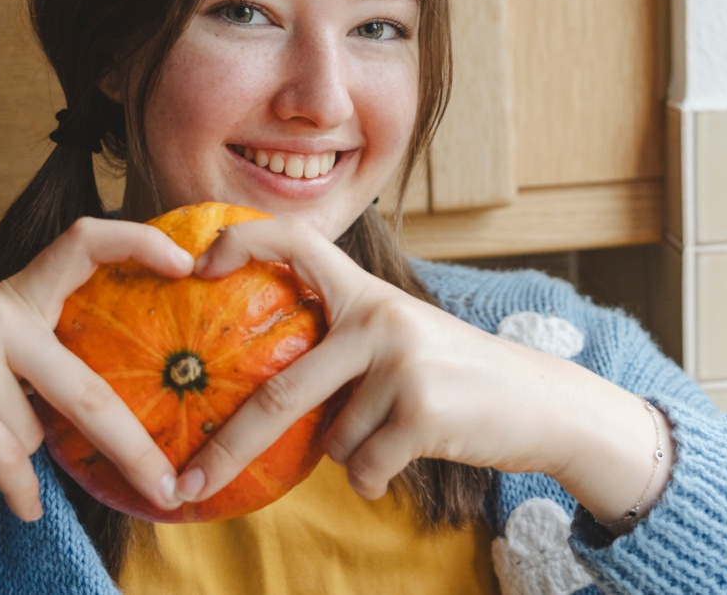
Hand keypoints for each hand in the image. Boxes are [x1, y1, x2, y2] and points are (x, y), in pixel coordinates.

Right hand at [0, 218, 192, 540]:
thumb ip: (41, 364)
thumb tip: (122, 413)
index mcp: (13, 297)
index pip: (82, 244)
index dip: (138, 242)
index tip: (188, 260)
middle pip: (86, 386)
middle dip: (132, 447)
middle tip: (168, 484)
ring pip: (35, 432)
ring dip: (15, 452)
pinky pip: (6, 457)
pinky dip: (17, 489)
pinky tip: (23, 504)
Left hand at [182, 218, 669, 524]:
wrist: (541, 402)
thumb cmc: (457, 379)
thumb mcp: (400, 342)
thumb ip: (341, 351)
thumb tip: (259, 401)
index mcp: (367, 294)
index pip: (297, 242)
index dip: (241, 244)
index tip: (194, 266)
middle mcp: (379, 319)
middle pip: (281, 392)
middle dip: (228, 448)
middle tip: (185, 484)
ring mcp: (401, 364)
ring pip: (332, 443)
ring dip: (354, 455)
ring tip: (401, 429)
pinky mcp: (421, 412)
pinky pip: (364, 469)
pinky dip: (376, 478)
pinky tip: (412, 453)